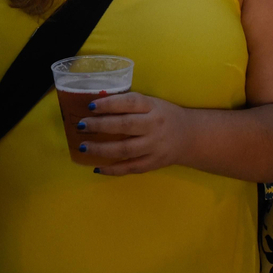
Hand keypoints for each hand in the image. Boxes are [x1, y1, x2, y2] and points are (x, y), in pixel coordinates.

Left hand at [72, 92, 190, 175]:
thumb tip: (96, 106)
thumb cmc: (164, 116)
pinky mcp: (153, 163)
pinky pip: (130, 168)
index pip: (130, 103)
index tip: (91, 106)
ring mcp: (154, 147)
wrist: (191, 137)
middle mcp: (154, 126)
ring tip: (84, 146)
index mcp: (153, 107)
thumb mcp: (152, 103)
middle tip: (81, 125)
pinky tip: (97, 167)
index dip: (109, 104)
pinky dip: (112, 169)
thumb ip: (130, 105)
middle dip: (100, 126)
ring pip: (125, 149)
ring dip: (101, 149)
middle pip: (125, 126)